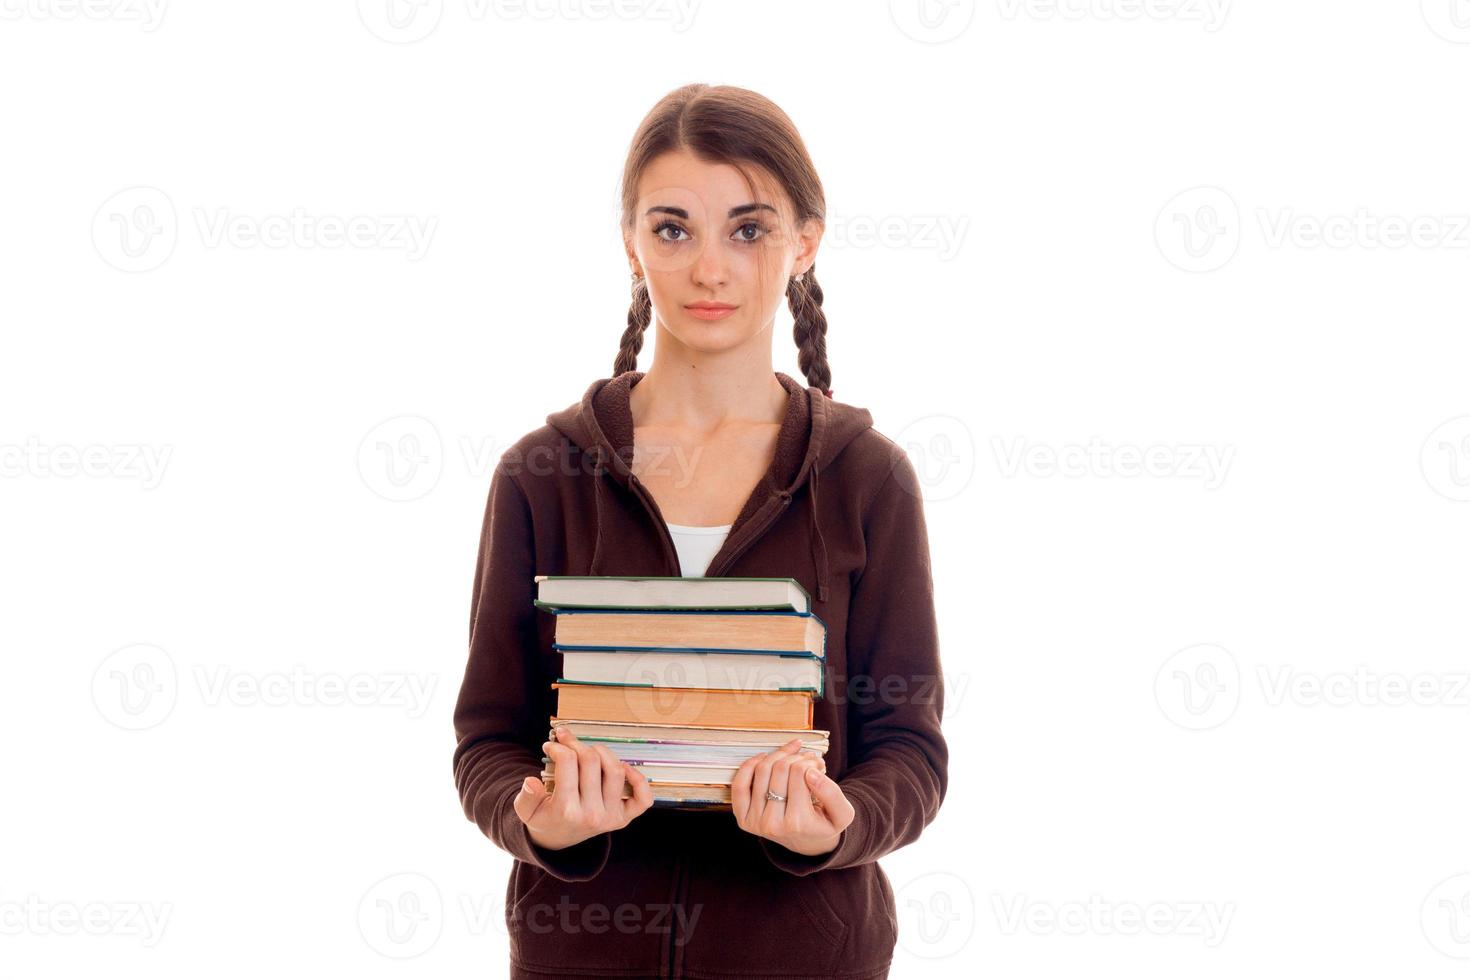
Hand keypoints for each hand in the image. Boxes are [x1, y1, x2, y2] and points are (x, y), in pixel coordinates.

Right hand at [514, 727, 653, 850]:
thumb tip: (531, 782)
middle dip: (576, 744)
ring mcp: (610, 817)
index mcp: (566, 810)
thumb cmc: (544, 818)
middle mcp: (592, 814)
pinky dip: (638, 779)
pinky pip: (643, 798)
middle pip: (591, 761)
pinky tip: (624, 768)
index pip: (567, 762)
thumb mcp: (526, 811)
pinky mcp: (624, 818)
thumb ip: (526, 797)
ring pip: (615, 770)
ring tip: (588, 751)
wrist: (557, 841)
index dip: (558, 746)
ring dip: (602, 752)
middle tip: (566, 741)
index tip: (550, 745)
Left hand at [731, 737, 853, 857]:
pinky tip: (764, 758)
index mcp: (797, 823)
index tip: (818, 763)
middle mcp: (772, 824)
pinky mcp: (743, 817)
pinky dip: (750, 766)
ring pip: (762, 770)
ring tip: (791, 756)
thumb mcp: (842, 813)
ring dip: (778, 755)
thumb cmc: (825, 824)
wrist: (808, 843)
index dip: (810, 761)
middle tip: (807, 758)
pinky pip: (739, 785)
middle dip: (796, 757)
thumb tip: (811, 772)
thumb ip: (832, 793)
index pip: (799, 773)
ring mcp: (755, 821)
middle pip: (780, 769)